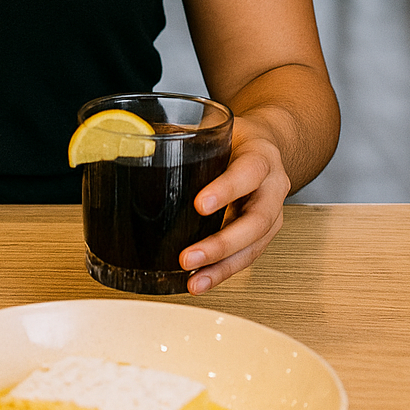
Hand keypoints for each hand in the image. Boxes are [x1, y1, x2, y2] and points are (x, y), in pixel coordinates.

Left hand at [178, 124, 291, 294]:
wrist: (267, 146)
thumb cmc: (239, 139)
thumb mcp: (218, 127)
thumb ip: (184, 133)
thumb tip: (137, 141)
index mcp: (262, 156)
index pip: (249, 172)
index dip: (226, 190)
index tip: (200, 205)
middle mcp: (273, 189)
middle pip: (256, 221)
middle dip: (222, 243)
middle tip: (188, 256)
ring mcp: (272, 215)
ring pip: (253, 247)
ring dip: (221, 267)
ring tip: (194, 281)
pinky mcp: (262, 235)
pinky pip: (246, 258)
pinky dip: (222, 272)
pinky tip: (200, 281)